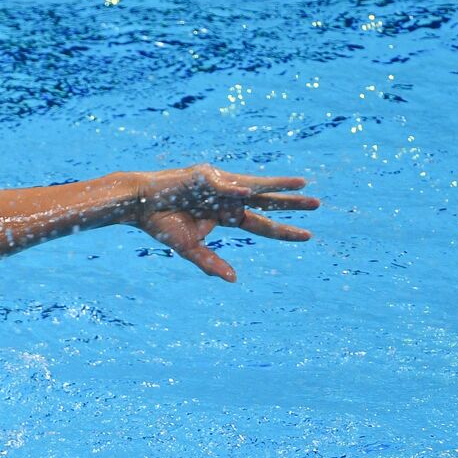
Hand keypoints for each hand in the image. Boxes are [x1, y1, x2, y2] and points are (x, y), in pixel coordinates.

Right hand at [129, 164, 318, 281]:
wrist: (140, 205)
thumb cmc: (162, 223)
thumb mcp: (190, 248)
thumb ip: (210, 263)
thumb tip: (233, 280)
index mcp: (226, 216)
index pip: (261, 225)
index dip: (283, 231)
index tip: (307, 236)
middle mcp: (228, 198)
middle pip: (266, 201)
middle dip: (291, 203)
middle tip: (317, 204)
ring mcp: (220, 186)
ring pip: (255, 186)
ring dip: (277, 185)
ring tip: (302, 184)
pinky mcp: (205, 177)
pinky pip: (224, 185)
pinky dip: (234, 189)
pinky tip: (247, 193)